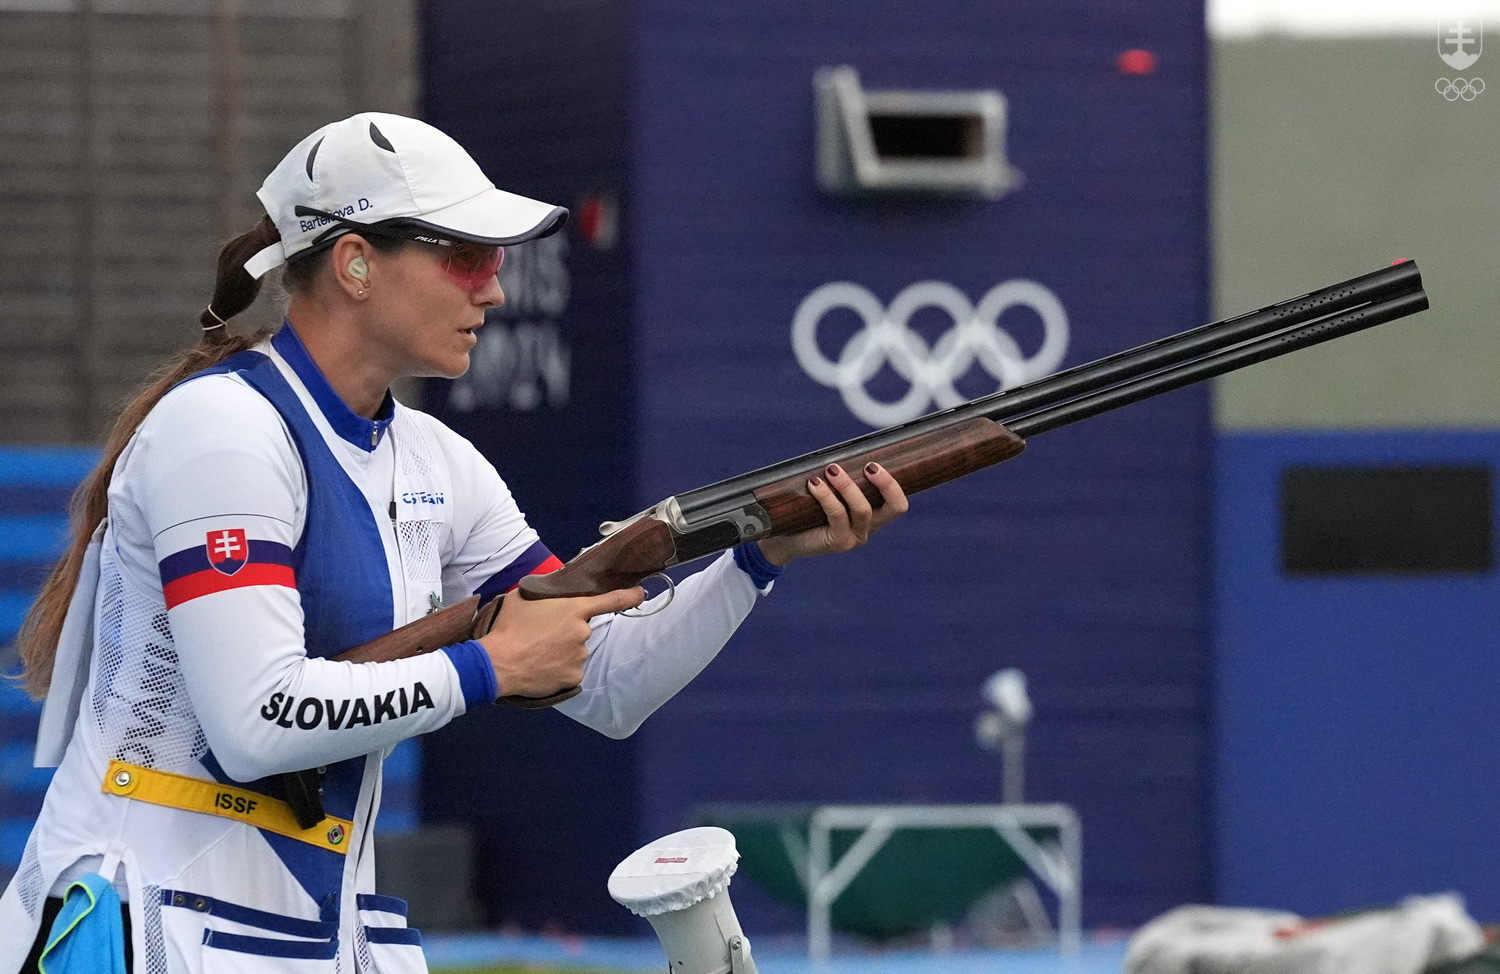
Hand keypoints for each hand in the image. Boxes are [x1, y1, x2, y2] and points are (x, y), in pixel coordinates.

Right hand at [477, 586, 644, 698]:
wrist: (497, 663)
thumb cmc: (508, 627)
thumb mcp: (523, 597)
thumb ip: (545, 593)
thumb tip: (552, 593)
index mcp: (574, 609)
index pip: (611, 600)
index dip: (630, 596)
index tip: (641, 593)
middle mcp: (583, 632)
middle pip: (582, 629)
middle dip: (567, 631)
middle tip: (542, 635)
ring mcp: (580, 656)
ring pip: (577, 651)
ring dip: (563, 651)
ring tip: (538, 652)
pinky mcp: (574, 677)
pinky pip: (571, 671)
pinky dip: (560, 669)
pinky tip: (542, 667)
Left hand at [756, 461, 909, 567]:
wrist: (783, 538)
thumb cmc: (807, 509)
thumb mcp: (829, 491)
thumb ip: (840, 478)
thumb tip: (841, 450)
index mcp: (873, 515)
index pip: (898, 504)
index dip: (893, 484)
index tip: (874, 464)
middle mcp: (869, 528)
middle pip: (895, 508)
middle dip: (886, 484)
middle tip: (869, 466)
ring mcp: (855, 537)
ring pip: (863, 509)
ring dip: (848, 485)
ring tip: (832, 469)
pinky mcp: (839, 542)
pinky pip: (838, 515)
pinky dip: (827, 496)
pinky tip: (814, 483)